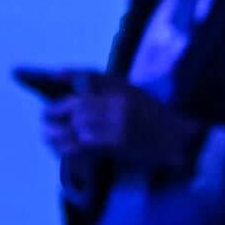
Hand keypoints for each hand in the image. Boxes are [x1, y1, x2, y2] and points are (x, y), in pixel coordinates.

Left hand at [44, 77, 205, 173]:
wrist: (179, 140)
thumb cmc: (153, 116)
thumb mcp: (132, 93)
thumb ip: (104, 86)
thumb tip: (68, 81)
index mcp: (123, 88)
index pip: (90, 77)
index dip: (69, 75)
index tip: (50, 76)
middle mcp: (120, 103)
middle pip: (79, 104)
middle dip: (57, 111)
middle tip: (45, 117)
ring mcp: (120, 124)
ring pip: (79, 125)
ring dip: (59, 132)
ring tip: (47, 136)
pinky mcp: (119, 143)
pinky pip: (87, 143)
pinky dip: (70, 146)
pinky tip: (62, 148)